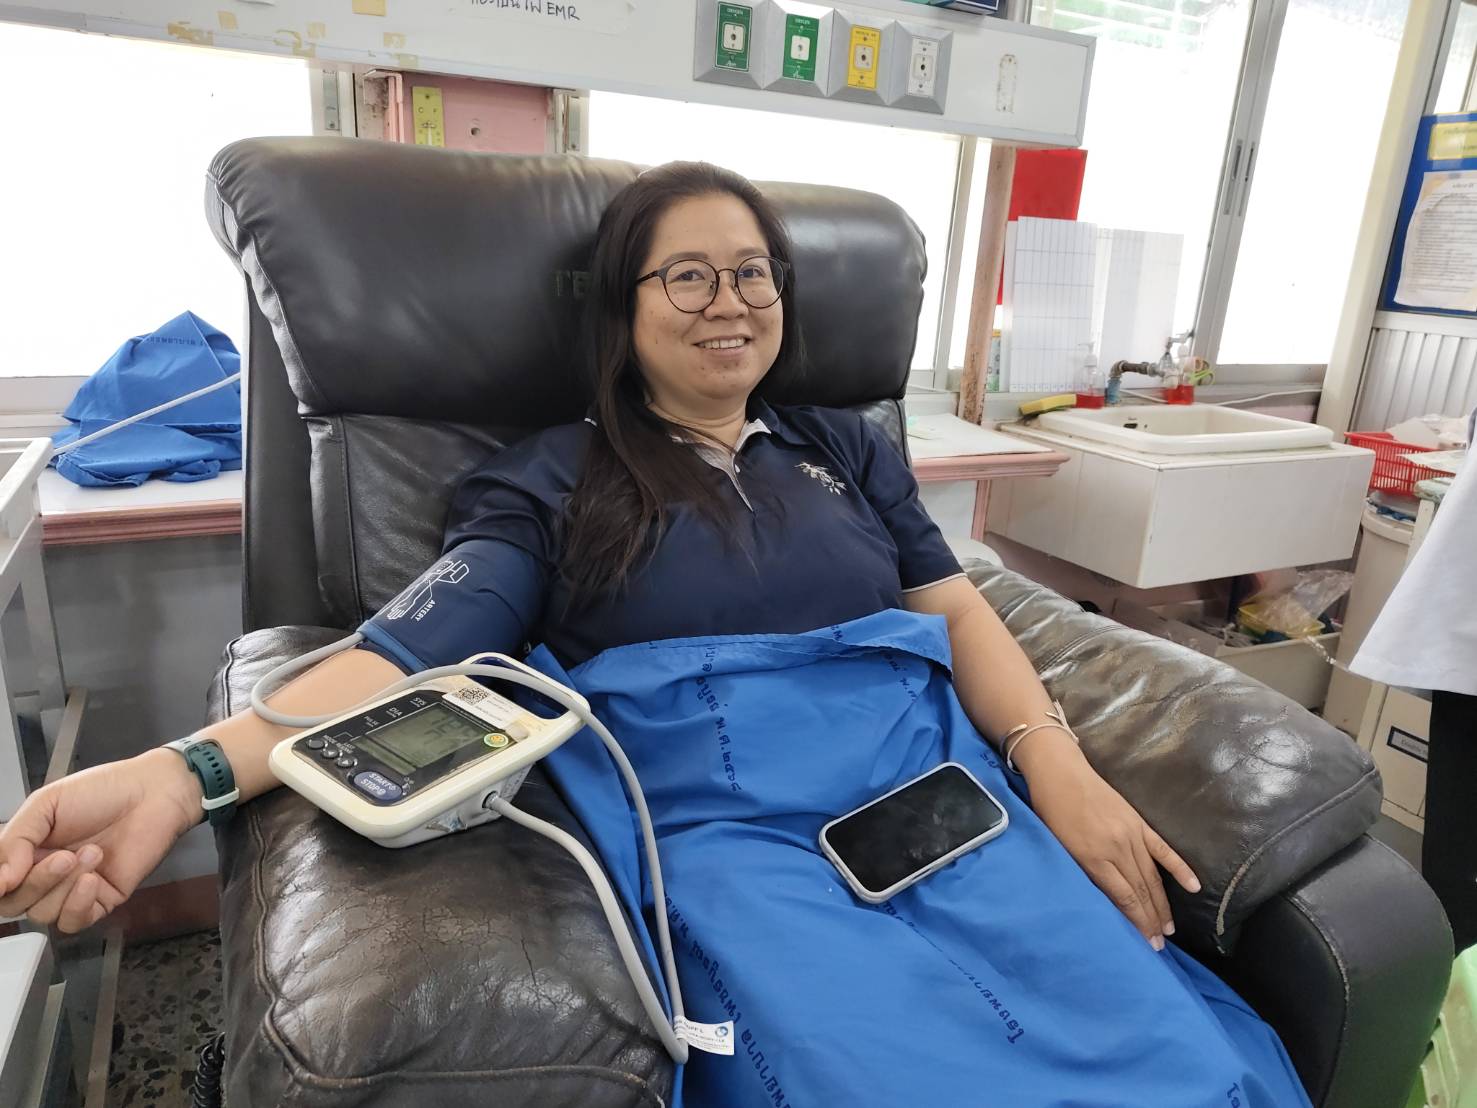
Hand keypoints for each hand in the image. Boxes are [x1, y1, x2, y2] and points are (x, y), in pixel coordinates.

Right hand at [0, 749, 201, 932]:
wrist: (153, 793)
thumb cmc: (102, 791)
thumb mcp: (46, 804)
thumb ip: (15, 840)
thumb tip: (0, 880)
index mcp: (26, 850)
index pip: (0, 881)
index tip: (6, 879)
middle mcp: (43, 873)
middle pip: (14, 903)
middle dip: (36, 882)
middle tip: (64, 855)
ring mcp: (71, 889)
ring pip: (42, 913)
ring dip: (64, 885)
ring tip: (93, 853)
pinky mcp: (100, 900)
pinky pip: (73, 922)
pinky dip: (77, 905)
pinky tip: (92, 880)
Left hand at [1023, 743, 1200, 948]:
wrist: (1060, 772)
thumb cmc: (1050, 811)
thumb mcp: (1057, 847)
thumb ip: (1080, 872)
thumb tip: (1101, 902)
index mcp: (1093, 857)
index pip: (1124, 898)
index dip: (1138, 923)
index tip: (1147, 944)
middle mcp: (1116, 848)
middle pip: (1141, 891)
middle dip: (1151, 921)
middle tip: (1160, 945)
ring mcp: (1131, 834)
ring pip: (1152, 876)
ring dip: (1163, 904)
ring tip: (1169, 928)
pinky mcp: (1138, 822)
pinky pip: (1162, 849)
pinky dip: (1179, 868)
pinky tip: (1194, 886)